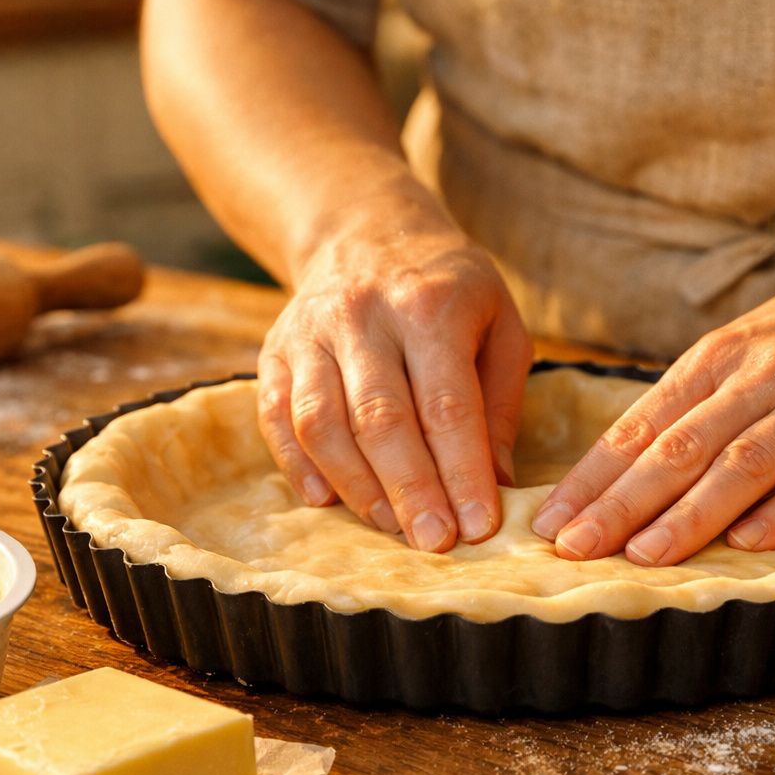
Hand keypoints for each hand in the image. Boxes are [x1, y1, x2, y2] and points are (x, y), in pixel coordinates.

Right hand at [257, 205, 532, 550]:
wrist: (366, 230)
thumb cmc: (448, 290)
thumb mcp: (499, 324)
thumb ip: (499, 405)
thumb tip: (496, 484)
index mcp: (430, 306)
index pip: (447, 406)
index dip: (461, 473)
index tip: (478, 527)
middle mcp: (363, 315)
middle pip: (381, 420)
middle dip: (410, 491)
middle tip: (434, 543)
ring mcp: (310, 333)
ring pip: (322, 424)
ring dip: (357, 487)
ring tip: (390, 527)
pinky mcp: (274, 352)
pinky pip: (276, 418)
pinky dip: (298, 467)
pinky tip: (327, 501)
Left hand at [530, 251, 774, 565]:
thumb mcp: (741, 354)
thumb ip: (689, 409)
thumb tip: (615, 477)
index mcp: (713, 361)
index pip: (637, 427)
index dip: (590, 479)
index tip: (548, 523)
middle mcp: (759, 375)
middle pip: (678, 448)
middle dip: (620, 503)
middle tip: (575, 548)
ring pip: (744, 461)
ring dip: (691, 513)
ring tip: (644, 554)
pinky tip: (749, 542)